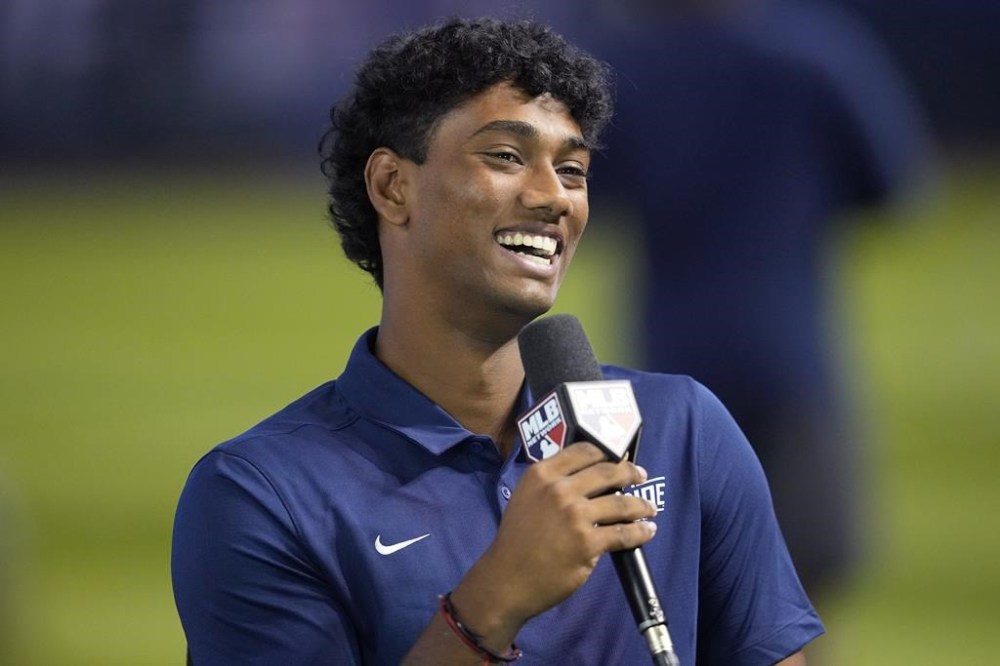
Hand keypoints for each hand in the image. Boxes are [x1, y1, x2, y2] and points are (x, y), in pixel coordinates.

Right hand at [449, 442, 657, 649]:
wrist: (507, 578)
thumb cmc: (517, 538)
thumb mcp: (526, 496)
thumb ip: (552, 482)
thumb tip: (587, 474)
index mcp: (542, 474)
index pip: (584, 451)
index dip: (607, 452)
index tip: (620, 455)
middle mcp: (559, 490)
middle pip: (607, 472)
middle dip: (629, 473)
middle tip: (640, 475)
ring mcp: (575, 516)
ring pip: (621, 503)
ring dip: (641, 504)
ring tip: (649, 508)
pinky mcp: (587, 543)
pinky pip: (623, 534)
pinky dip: (640, 532)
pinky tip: (647, 531)